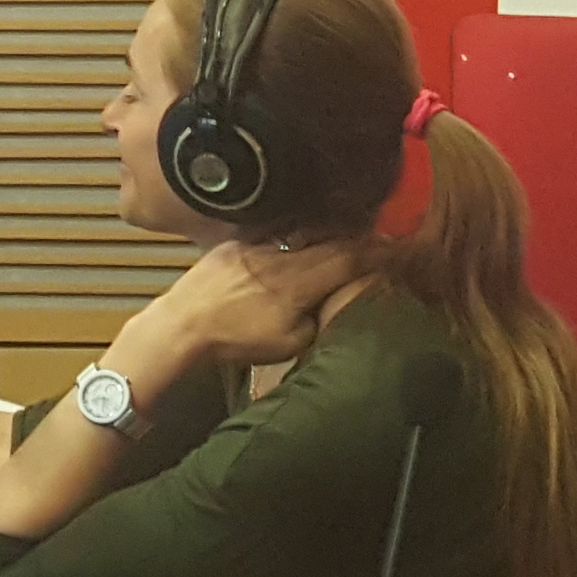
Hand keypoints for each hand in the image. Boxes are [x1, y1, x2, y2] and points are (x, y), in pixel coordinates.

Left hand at [123, 239, 366, 377]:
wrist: (181, 327)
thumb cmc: (235, 341)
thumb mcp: (289, 342)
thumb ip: (318, 318)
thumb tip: (335, 300)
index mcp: (297, 282)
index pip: (348, 258)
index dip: (375, 253)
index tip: (395, 250)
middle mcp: (279, 256)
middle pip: (329, 240)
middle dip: (357, 240)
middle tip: (379, 240)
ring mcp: (255, 245)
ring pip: (302, 234)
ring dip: (326, 235)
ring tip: (346, 238)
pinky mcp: (234, 243)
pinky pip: (274, 236)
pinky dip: (294, 238)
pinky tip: (302, 241)